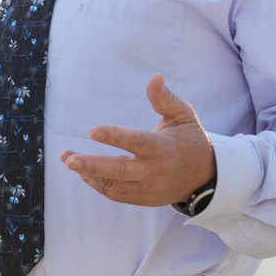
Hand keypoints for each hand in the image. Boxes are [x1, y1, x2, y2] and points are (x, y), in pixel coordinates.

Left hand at [60, 74, 214, 207]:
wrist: (206, 176)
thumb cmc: (189, 139)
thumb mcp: (183, 115)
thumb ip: (165, 98)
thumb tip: (155, 77)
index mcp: (162, 147)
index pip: (135, 142)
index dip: (114, 137)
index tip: (93, 131)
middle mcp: (154, 170)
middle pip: (119, 170)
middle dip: (91, 165)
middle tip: (68, 159)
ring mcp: (149, 187)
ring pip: (114, 185)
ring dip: (89, 174)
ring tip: (68, 159)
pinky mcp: (144, 198)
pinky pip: (116, 194)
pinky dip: (98, 184)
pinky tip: (84, 172)